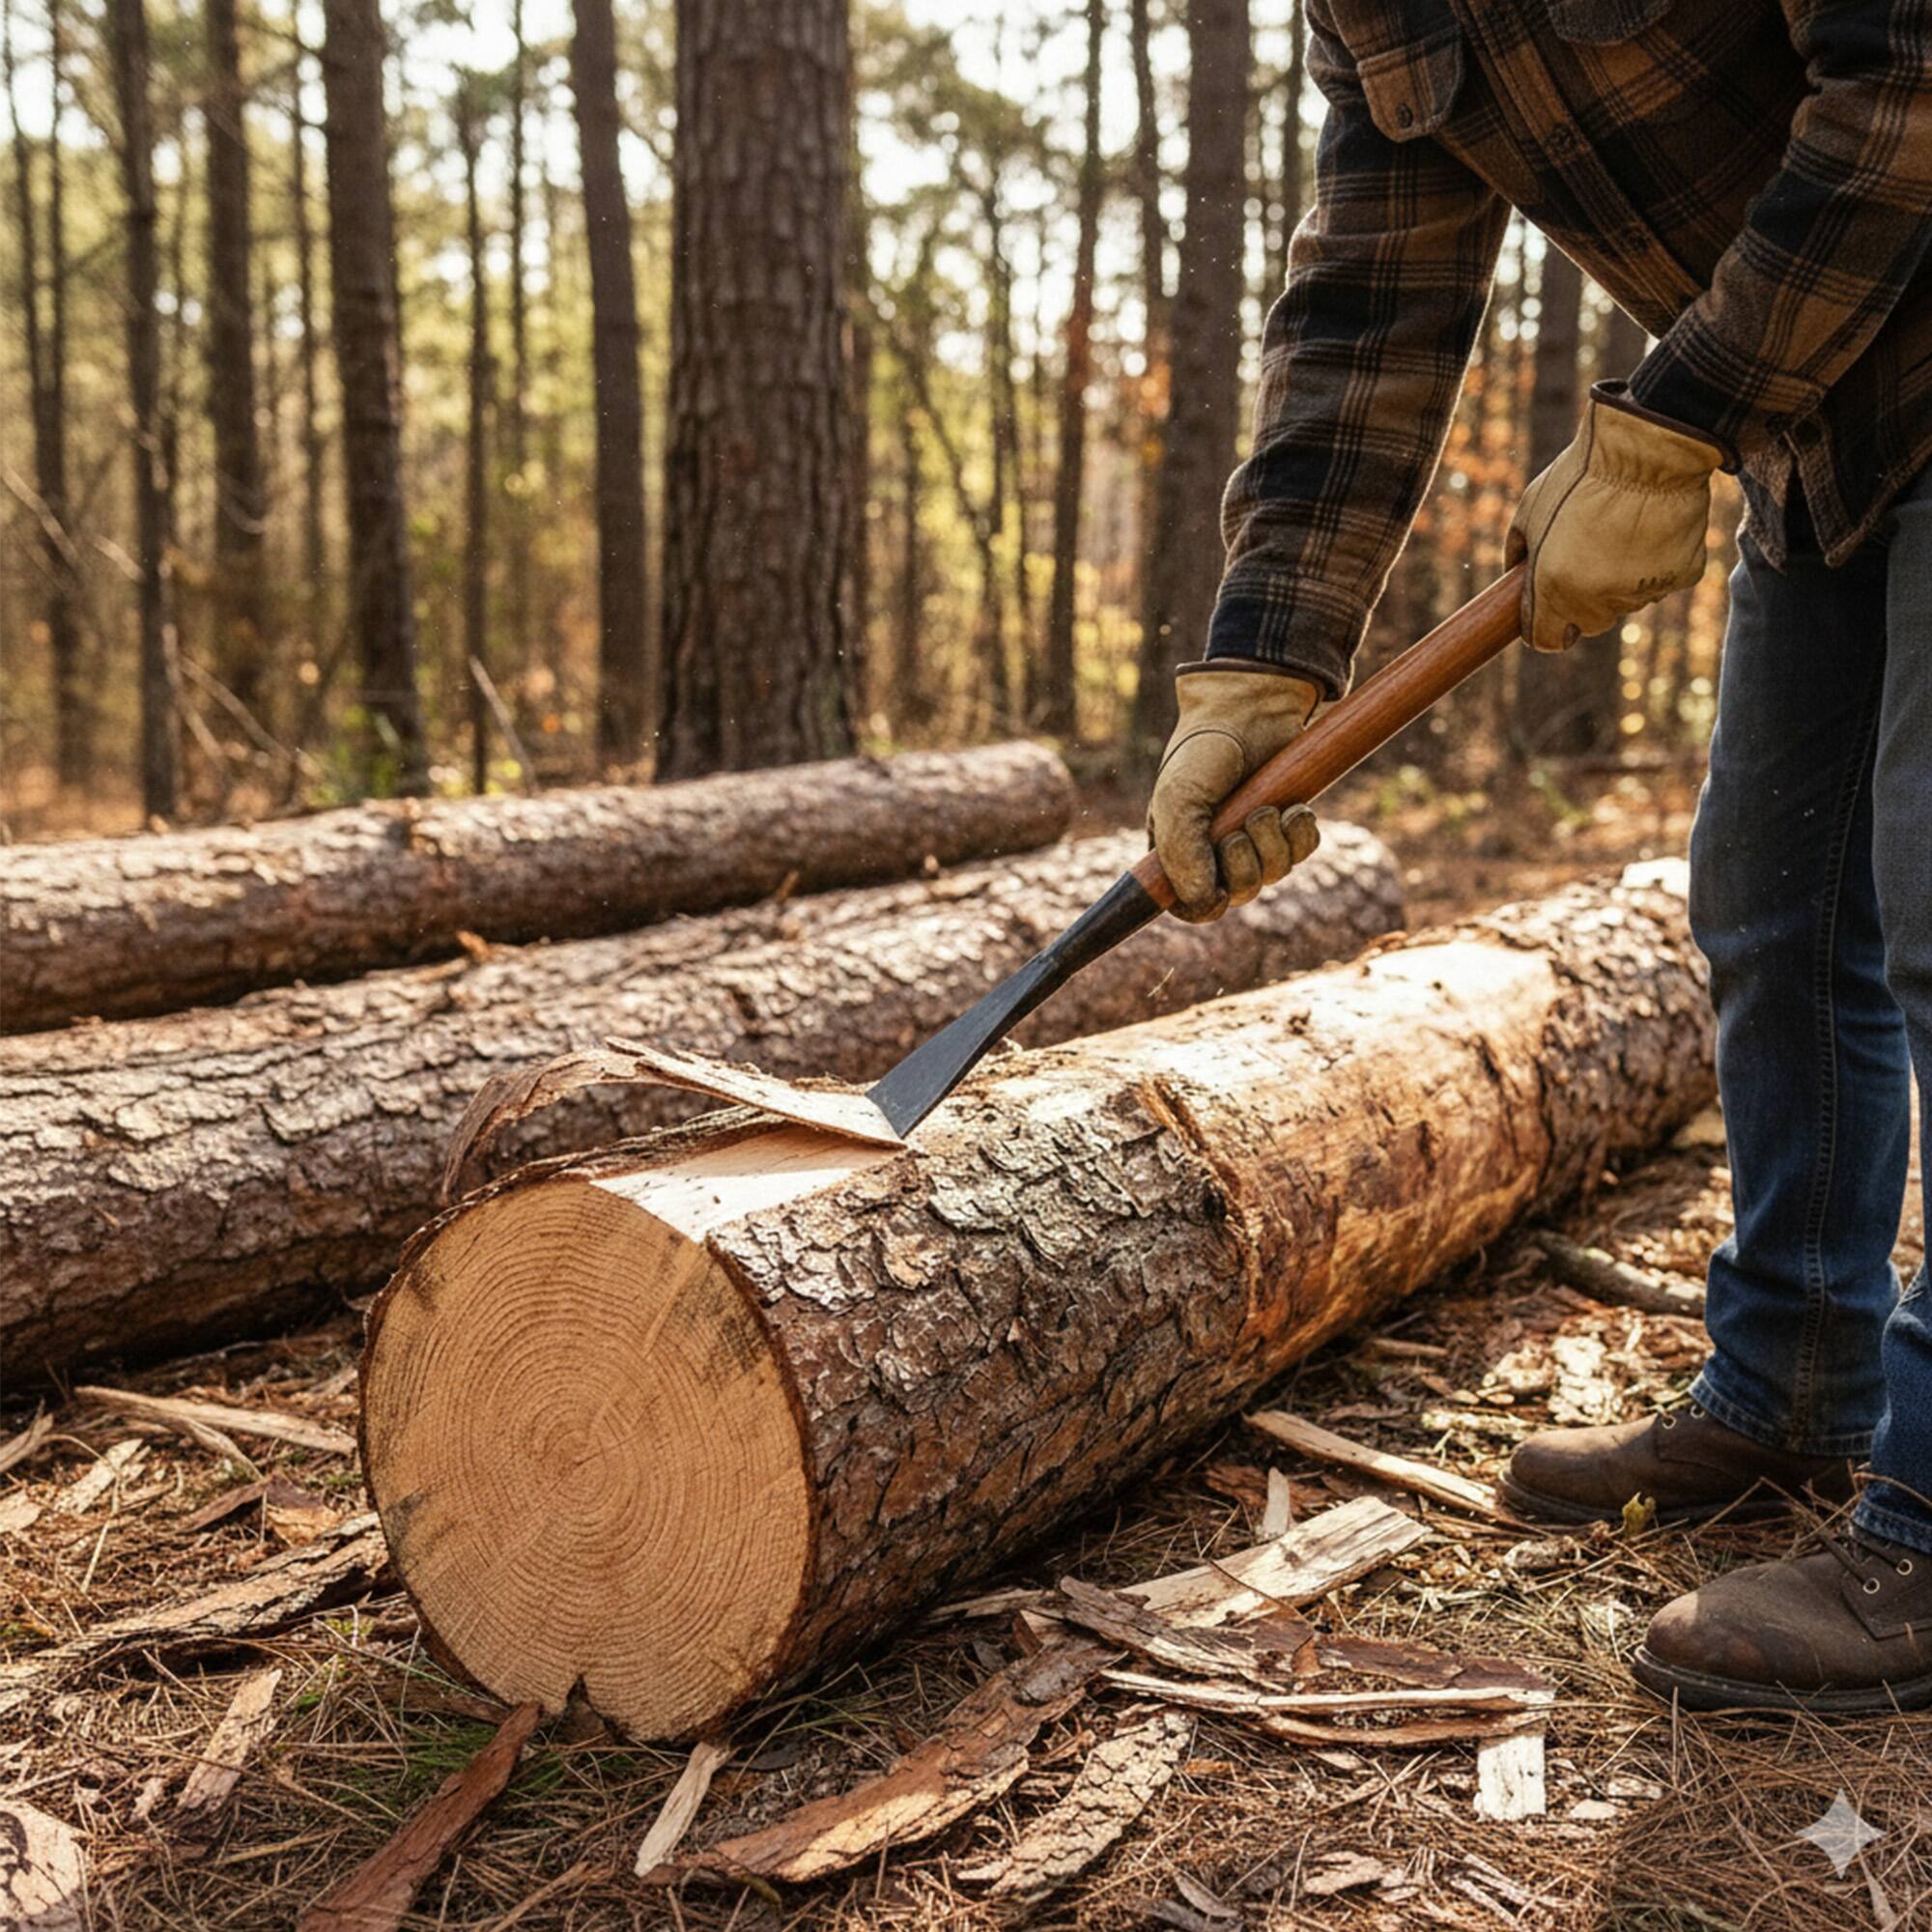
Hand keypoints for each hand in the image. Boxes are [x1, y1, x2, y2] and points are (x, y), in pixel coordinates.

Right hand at [1147, 664, 1321, 922]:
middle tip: (1239, 831)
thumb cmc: (1203, 751)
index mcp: (1179, 850)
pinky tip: (1294, 808)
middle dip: (1245, 867)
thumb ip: (1182, 854)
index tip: (1219, 891)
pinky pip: (1303, 852)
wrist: (1250, 707)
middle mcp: (1216, 850)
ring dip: (1274, 846)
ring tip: (1267, 809)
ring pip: (1274, 875)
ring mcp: (1255, 838)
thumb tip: (1206, 902)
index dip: (1206, 906)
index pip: (1191, 905)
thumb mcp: (1179, 800)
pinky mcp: (1288, 822)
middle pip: (1238, 895)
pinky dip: (1300, 834)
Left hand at [1507, 382, 1724, 653]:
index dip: (1545, 629)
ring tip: (1623, 532)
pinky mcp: (1682, 575)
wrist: (1646, 447)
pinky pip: (1665, 579)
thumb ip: (1518, 549)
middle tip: (1589, 559)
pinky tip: (1654, 529)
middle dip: (1584, 602)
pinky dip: (1660, 563)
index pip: (1546, 640)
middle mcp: (1597, 598)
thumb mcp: (1529, 508)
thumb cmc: (1581, 474)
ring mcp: (1642, 589)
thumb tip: (1514, 572)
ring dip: (1623, 580)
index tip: (1548, 618)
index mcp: (1554, 588)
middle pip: (1589, 622)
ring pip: (1628, 601)